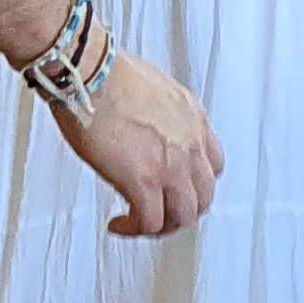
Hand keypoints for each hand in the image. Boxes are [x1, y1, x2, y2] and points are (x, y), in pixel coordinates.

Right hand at [49, 48, 221, 238]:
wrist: (89, 73)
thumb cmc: (106, 73)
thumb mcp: (151, 90)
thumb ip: (158, 115)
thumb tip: (142, 127)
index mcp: (193, 119)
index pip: (214, 164)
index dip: (196, 183)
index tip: (179, 187)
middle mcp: (190, 144)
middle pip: (203, 196)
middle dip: (181, 211)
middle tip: (160, 214)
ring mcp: (170, 165)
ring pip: (182, 216)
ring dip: (161, 226)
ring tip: (139, 224)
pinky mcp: (143, 182)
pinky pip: (149, 222)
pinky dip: (135, 229)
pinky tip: (119, 224)